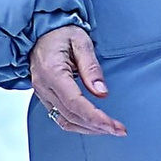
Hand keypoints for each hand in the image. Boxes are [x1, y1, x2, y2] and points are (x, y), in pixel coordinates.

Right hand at [29, 22, 124, 136]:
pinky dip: (78, 125)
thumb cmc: (61, 32)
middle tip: (120, 130)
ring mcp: (41, 93)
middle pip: (71, 116)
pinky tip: (93, 125)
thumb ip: (91, 67)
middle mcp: (43, 86)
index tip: (114, 125)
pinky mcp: (44, 96)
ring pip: (65, 121)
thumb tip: (102, 93)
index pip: (75, 103)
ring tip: (110, 129)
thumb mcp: (81, 42)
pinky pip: (60, 117)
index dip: (95, 117)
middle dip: (97, 126)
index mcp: (52, 72)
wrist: (40, 30)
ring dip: (88, 129)